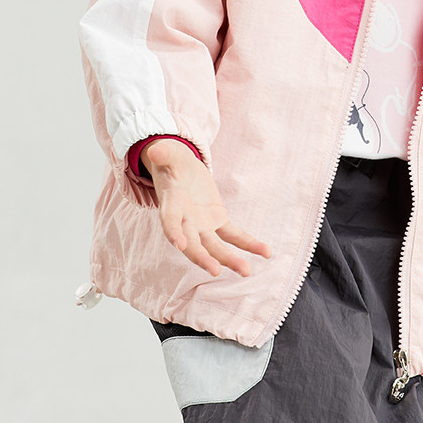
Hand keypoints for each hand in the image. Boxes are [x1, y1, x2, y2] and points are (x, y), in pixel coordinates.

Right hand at [140, 138, 272, 277]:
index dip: (173, 232)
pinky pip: (235, 235)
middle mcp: (185, 222)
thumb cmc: (171, 163)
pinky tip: (266, 252)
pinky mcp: (218, 221)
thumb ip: (163, 154)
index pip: (170, 221)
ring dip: (230, 259)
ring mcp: (202, 225)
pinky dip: (249, 244)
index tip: (179, 245)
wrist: (181, 169)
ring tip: (246, 271)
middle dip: (203, 257)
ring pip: (216, 247)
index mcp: (171, 205)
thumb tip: (155, 151)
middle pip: (193, 243)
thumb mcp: (168, 154)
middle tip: (214, 270)